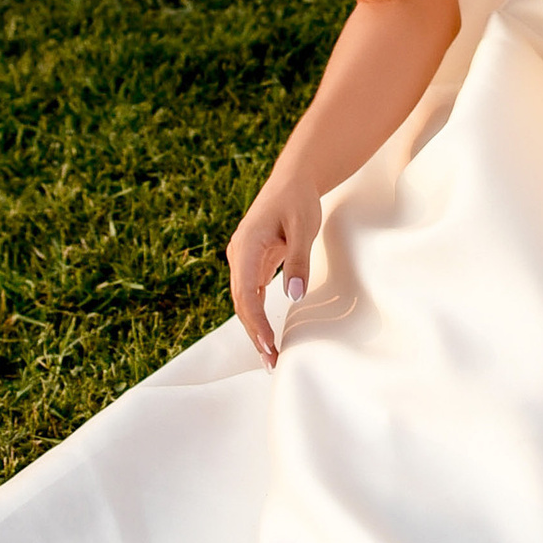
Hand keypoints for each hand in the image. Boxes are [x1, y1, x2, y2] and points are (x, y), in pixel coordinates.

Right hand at [227, 167, 321, 366]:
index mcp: (247, 245)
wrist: (292, 180)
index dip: (255, 321)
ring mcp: (242, 259)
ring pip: (244, 300)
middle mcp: (238, 254)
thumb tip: (294, 296)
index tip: (268, 344)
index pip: (246, 292)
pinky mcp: (251, 262)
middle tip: (271, 361)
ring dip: (255, 327)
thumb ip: (298, 261)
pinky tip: (266, 334)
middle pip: (241, 302)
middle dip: (254, 333)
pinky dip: (257, 314)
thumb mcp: (304, 228)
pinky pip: (250, 293)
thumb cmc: (298, 201)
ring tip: (270, 355)